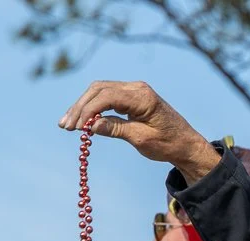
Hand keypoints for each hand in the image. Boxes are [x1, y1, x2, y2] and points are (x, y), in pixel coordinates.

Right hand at [59, 81, 220, 183]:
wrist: (185, 144)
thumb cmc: (167, 144)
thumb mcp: (141, 139)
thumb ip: (116, 129)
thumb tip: (90, 125)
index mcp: (142, 96)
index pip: (106, 96)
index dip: (87, 110)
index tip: (75, 128)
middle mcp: (137, 88)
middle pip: (99, 89)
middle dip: (79, 107)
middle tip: (64, 126)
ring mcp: (134, 91)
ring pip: (100, 91)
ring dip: (82, 107)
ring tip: (66, 124)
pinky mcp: (131, 97)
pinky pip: (107, 97)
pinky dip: (92, 108)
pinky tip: (81, 121)